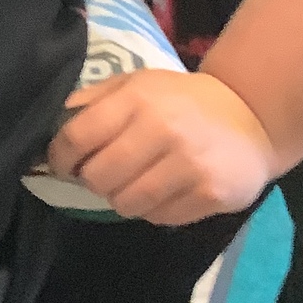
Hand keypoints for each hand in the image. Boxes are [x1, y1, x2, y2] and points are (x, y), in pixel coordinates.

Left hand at [49, 71, 275, 225]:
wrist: (250, 117)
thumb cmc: (180, 100)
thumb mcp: (135, 84)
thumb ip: (92, 101)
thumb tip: (52, 129)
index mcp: (138, 98)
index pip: (77, 137)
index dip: (60, 157)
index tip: (63, 164)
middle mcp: (163, 129)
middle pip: (97, 177)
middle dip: (93, 180)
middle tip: (104, 173)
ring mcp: (189, 164)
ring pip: (125, 204)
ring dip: (123, 197)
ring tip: (136, 181)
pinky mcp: (211, 194)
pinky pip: (158, 217)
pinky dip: (154, 209)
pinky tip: (167, 189)